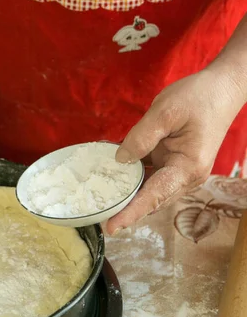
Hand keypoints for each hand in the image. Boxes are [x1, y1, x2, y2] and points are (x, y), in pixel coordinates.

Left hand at [107, 67, 245, 234]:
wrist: (221, 88)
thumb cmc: (198, 98)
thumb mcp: (166, 111)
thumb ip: (141, 136)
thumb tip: (120, 160)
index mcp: (187, 168)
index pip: (153, 196)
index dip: (130, 213)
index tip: (110, 228)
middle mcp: (185, 177)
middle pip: (150, 200)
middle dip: (124, 210)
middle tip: (95, 217)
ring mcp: (178, 172)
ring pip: (147, 191)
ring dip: (126, 195)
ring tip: (98, 202)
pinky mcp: (171, 164)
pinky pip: (148, 176)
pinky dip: (130, 178)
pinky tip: (109, 176)